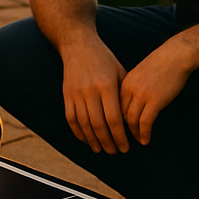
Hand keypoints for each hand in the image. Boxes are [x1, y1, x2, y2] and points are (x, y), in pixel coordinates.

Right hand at [61, 37, 129, 154]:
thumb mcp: (120, 71)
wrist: (78, 45)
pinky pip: (71, 118)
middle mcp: (90, 91)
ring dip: (92, 140)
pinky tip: (86, 139)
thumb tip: (132, 118)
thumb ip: (124, 94)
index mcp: (106, 86)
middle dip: (107, 142)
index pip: (114, 119)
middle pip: (98, 125)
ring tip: (100, 150)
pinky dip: (78, 132)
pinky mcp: (66, 94)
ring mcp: (76, 93)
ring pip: (84, 124)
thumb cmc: (104, 59)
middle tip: (114, 152)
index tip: (126, 147)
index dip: (120, 136)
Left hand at [119, 38, 192, 144]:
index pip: (113, 107)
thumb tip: (131, 105)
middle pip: (119, 115)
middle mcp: (129, 89)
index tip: (116, 130)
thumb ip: (132, 89)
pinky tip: (145, 140)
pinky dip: (144, 133)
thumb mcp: (139, 75)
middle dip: (120, 130)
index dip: (114, 121)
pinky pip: (145, 122)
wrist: (176, 56)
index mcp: (123, 83)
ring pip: (131, 120)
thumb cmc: (160, 65)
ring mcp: (141, 95)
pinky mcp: (155, 100)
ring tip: (136, 142)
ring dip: (133, 134)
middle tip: (123, 141)